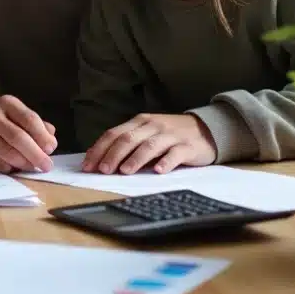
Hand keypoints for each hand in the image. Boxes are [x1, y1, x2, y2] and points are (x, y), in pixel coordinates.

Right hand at [0, 95, 56, 173]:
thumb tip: (51, 141)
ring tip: (33, 167)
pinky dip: (11, 168)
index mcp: (6, 103)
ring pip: (8, 154)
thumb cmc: (0, 121)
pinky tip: (15, 166)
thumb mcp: (17, 115)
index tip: (51, 148)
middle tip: (47, 165)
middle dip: (36, 154)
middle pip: (18, 138)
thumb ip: (37, 125)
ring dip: (25, 164)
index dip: (43, 136)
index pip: (29, 119)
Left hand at [82, 113, 216, 174]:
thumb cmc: (169, 135)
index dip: (99, 149)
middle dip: (113, 155)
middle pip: (128, 139)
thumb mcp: (146, 133)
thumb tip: (98, 157)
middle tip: (103, 170)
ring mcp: (170, 135)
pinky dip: (166, 162)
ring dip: (135, 159)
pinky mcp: (187, 146)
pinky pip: (175, 154)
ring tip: (124, 171)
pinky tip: (158, 171)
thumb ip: (126, 142)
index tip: (88, 165)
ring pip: (149, 146)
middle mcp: (152, 126)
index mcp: (139, 122)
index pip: (114, 133)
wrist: (206, 129)